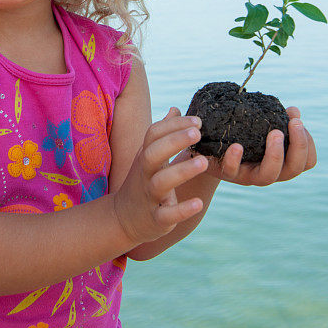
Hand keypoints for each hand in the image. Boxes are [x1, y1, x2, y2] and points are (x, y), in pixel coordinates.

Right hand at [113, 108, 208, 245]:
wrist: (123, 218)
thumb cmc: (143, 180)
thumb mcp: (148, 156)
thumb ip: (162, 134)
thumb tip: (175, 109)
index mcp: (146, 156)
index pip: (154, 134)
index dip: (174, 125)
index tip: (198, 121)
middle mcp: (145, 173)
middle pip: (153, 153)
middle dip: (174, 141)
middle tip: (197, 133)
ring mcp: (149, 195)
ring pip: (161, 182)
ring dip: (182, 171)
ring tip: (204, 162)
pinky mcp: (156, 219)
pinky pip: (167, 214)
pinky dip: (182, 210)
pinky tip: (198, 203)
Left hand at [205, 106, 316, 185]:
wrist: (212, 150)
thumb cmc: (243, 136)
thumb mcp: (261, 126)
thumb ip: (278, 119)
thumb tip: (294, 110)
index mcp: (282, 161)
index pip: (306, 162)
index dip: (308, 145)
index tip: (298, 122)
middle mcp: (269, 171)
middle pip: (293, 169)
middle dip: (298, 146)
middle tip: (294, 123)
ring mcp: (249, 175)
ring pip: (268, 176)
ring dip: (275, 154)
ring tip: (275, 133)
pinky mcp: (227, 173)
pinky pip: (233, 170)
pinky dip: (235, 159)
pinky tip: (237, 146)